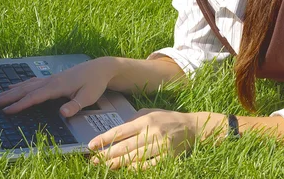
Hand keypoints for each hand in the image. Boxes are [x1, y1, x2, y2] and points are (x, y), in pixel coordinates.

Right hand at [0, 57, 118, 116]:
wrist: (100, 68)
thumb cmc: (95, 83)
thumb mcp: (89, 96)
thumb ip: (75, 105)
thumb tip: (63, 113)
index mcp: (57, 86)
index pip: (35, 97)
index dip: (20, 104)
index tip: (6, 111)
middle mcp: (51, 81)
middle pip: (25, 89)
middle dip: (8, 97)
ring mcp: (50, 78)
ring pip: (26, 85)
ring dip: (10, 91)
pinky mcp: (52, 78)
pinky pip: (32, 82)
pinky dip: (20, 85)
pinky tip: (13, 87)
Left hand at [88, 109, 222, 169]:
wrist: (192, 127)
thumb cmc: (167, 119)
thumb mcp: (149, 113)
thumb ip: (133, 120)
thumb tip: (115, 132)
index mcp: (145, 120)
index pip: (120, 131)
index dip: (104, 139)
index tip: (91, 145)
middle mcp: (152, 132)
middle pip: (125, 146)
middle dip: (107, 154)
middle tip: (93, 160)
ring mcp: (161, 145)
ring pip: (135, 157)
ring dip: (118, 163)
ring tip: (106, 166)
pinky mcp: (168, 156)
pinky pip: (150, 165)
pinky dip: (137, 169)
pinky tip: (127, 169)